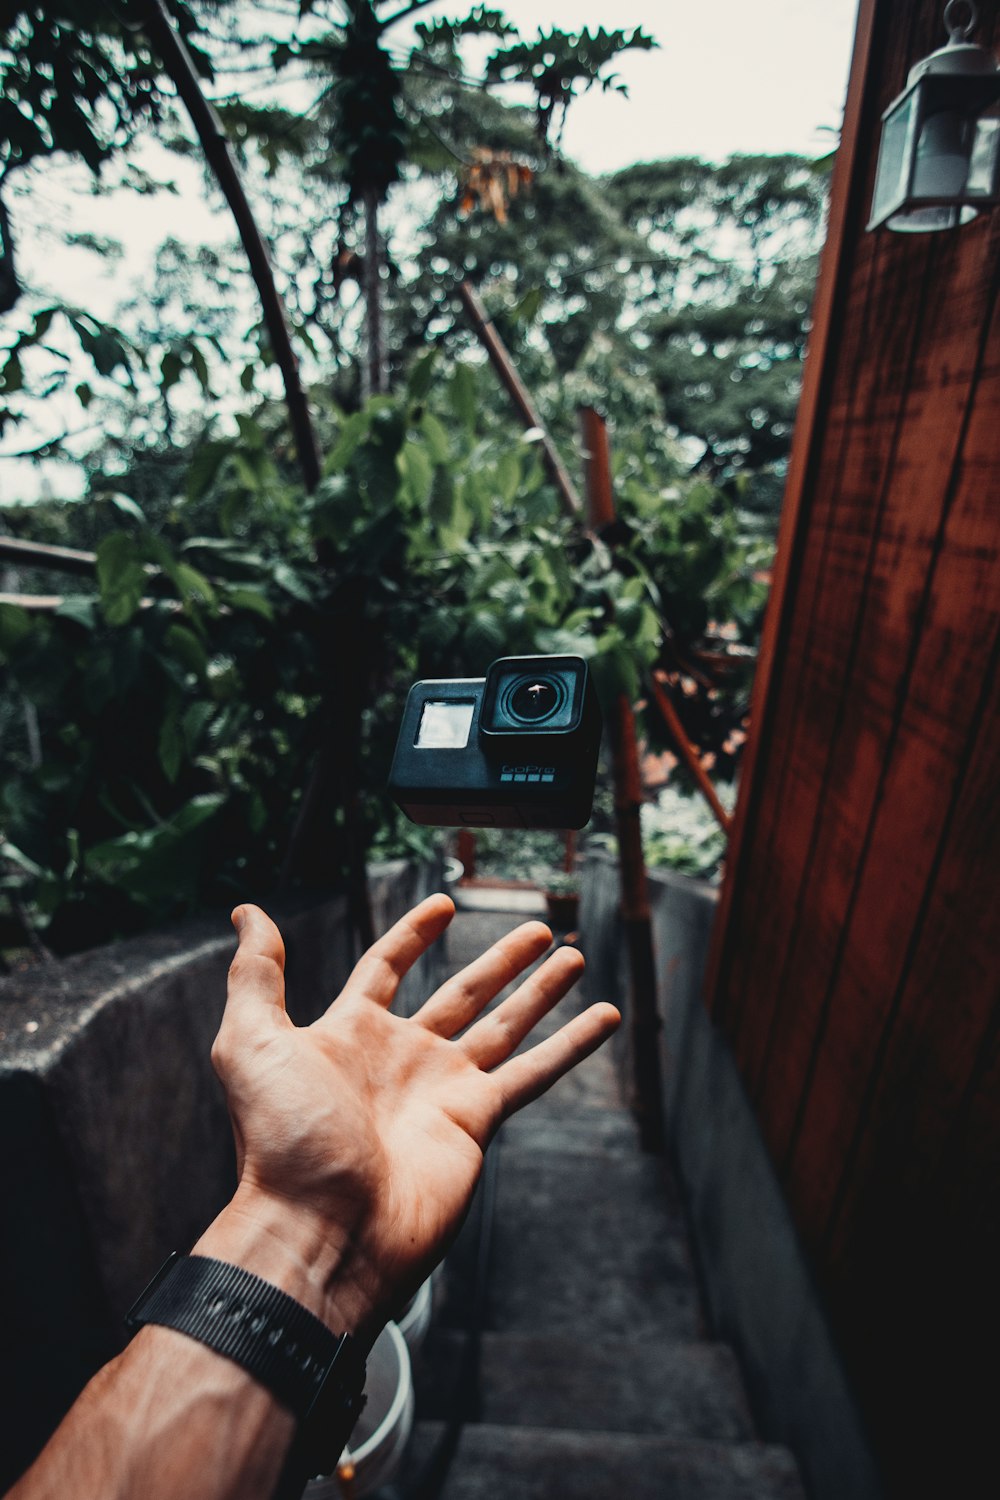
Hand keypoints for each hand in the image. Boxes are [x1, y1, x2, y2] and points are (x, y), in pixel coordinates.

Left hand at [208, 893, 618, 1344]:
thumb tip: (248, 912)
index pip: (387, 968)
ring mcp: (443, 1090)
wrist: (321, 1228)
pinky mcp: (478, 1121)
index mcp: (349, 1033)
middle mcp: (402, 1058)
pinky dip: (572, 1045)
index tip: (445, 904)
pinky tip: (603, 1016)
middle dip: (500, 961)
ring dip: (541, 990)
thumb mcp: (252, 1042)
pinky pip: (534, 1072)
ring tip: (573, 955)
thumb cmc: (281, 1140)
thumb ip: (256, 974)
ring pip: (505, 1026)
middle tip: (539, 929)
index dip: (414, 935)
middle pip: (462, 993)